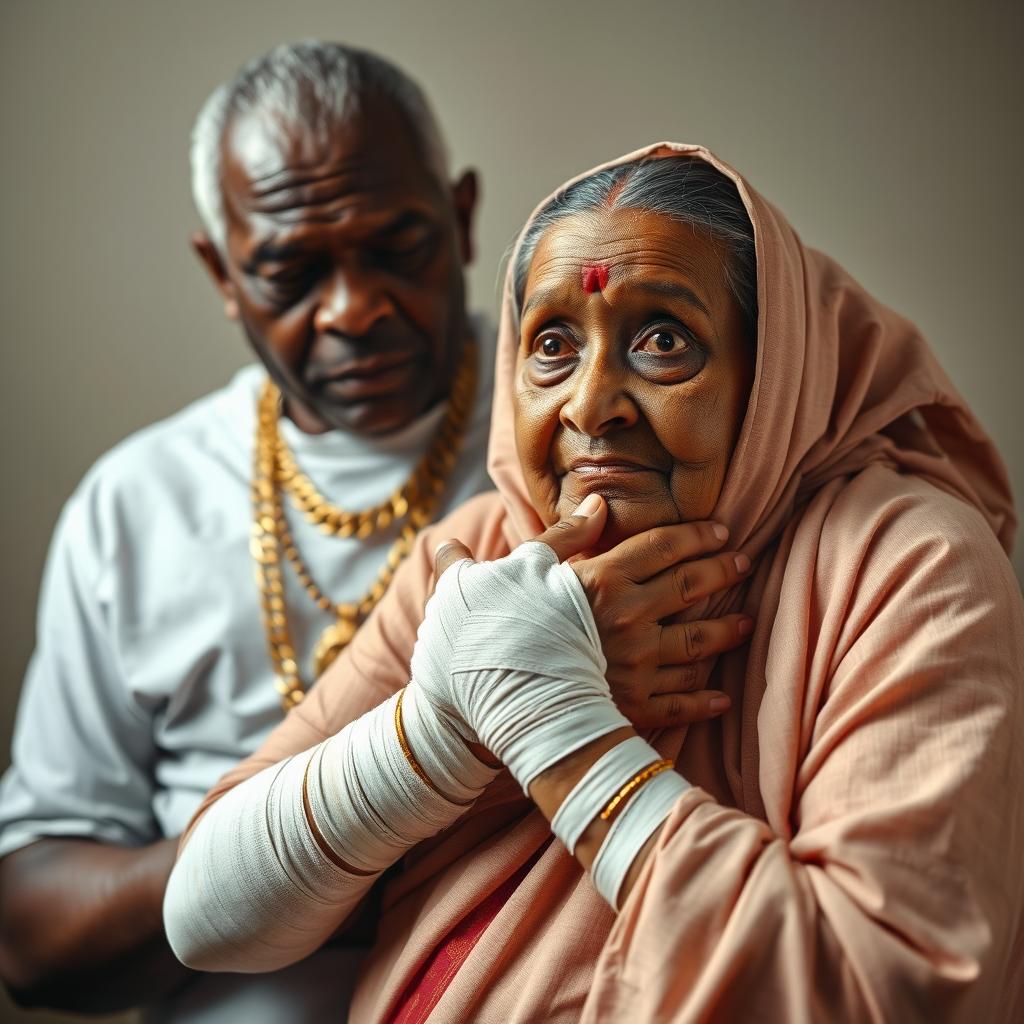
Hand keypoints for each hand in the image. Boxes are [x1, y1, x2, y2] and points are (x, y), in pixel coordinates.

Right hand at [435, 494, 751, 731]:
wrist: (498, 694)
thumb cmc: (500, 625)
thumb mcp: (521, 568)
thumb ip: (563, 536)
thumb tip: (599, 503)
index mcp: (603, 580)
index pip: (662, 547)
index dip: (696, 535)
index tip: (721, 530)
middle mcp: (629, 618)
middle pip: (688, 587)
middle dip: (721, 572)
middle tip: (744, 563)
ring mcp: (636, 665)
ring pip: (696, 644)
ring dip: (725, 631)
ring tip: (746, 621)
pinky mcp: (632, 706)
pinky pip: (679, 704)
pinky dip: (703, 701)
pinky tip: (722, 697)